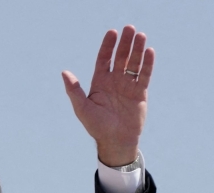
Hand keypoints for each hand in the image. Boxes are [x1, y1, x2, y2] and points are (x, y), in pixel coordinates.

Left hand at [61, 26, 154, 166]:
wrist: (115, 141)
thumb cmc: (96, 126)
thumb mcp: (82, 108)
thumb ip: (74, 90)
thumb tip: (64, 72)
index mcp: (100, 82)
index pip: (104, 59)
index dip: (108, 46)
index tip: (112, 33)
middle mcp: (114, 81)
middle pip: (120, 57)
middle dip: (125, 43)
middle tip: (130, 29)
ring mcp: (127, 86)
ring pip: (133, 63)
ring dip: (137, 50)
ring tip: (141, 36)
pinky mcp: (139, 93)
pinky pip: (144, 75)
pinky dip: (147, 64)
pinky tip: (149, 52)